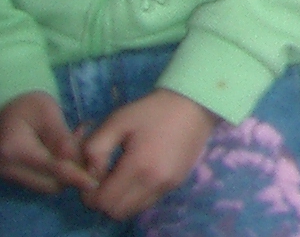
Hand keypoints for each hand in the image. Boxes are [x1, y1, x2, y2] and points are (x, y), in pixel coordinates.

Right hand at [0, 91, 91, 196]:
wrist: (1, 117)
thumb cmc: (25, 108)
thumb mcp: (45, 112)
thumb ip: (61, 136)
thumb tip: (79, 159)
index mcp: (16, 150)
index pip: (51, 168)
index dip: (76, 177)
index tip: (94, 184)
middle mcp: (11, 169)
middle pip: (51, 183)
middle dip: (74, 172)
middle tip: (88, 148)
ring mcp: (12, 176)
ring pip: (48, 185)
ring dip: (68, 171)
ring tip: (77, 143)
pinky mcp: (18, 177)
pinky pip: (43, 180)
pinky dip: (59, 170)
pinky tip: (67, 149)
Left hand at [77, 90, 218, 221]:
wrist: (194, 103)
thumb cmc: (152, 110)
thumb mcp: (117, 120)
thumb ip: (94, 148)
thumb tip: (91, 173)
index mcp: (138, 166)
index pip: (102, 201)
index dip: (90, 193)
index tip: (94, 174)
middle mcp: (154, 182)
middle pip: (115, 212)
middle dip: (103, 199)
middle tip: (105, 177)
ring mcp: (168, 185)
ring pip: (132, 210)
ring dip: (120, 200)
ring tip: (121, 176)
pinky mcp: (176, 183)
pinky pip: (147, 201)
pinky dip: (136, 196)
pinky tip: (138, 173)